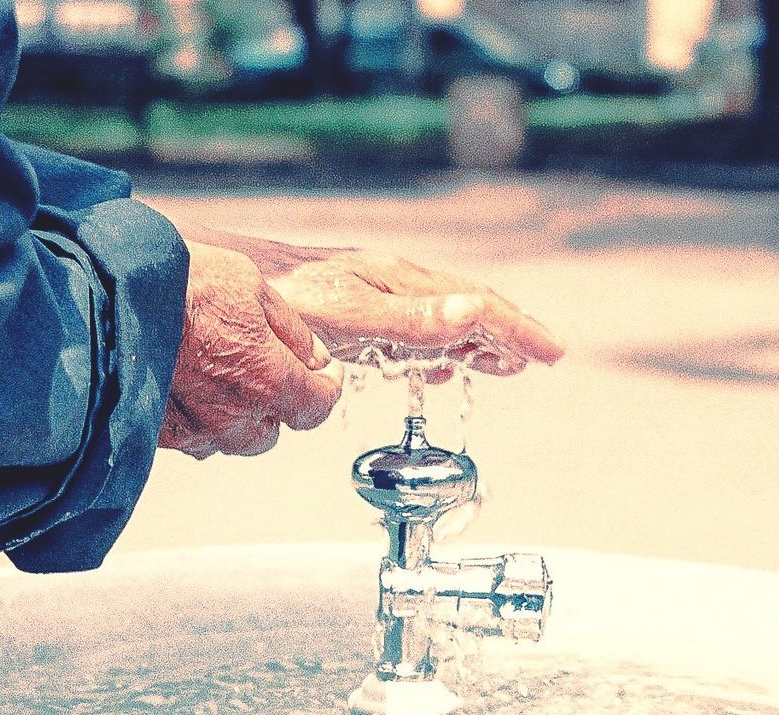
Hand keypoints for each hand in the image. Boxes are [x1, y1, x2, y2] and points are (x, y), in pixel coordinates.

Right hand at [160, 240, 342, 458]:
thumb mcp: (252, 285)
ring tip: (219, 379)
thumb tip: (315, 357)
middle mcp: (232, 418)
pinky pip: (188, 438)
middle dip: (274, 406)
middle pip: (270, 432)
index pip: (318, 407)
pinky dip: (194, 419)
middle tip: (263, 370)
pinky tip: (185, 387)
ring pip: (228, 440)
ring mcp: (192, 430)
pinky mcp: (156, 433)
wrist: (102, 292)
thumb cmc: (177, 281)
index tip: (325, 373)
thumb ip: (291, 330)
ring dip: (232, 418)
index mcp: (268, 382)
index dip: (327, 387)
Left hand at [179, 226, 563, 383]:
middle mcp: (393, 286)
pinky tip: (438, 366)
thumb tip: (476, 314)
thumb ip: (413, 321)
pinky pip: (413, 332)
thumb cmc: (282, 300)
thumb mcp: (352, 316)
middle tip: (543, 357)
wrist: (225, 287)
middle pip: (467, 310)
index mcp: (401, 284)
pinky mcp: (354, 313)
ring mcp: (374, 298)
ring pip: (441, 320)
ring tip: (503, 364)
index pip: (477, 307)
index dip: (518, 331)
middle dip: (508, 333)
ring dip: (477, 342)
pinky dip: (439, 350)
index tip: (552, 354)